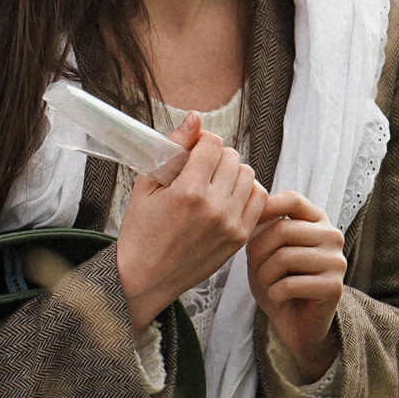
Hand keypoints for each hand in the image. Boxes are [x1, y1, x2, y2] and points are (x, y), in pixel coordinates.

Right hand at [116, 116, 266, 330]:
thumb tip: (195, 118)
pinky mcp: (239, 238)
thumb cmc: (139, 232)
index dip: (202, 141)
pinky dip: (246, 192)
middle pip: (233, 157)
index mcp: (187, 192)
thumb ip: (173, 149)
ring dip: (233, 172)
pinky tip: (228, 197)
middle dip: (216, 156)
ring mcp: (230, 225)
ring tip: (214, 182)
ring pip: (249, 175)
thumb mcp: (146, 186)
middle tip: (200, 168)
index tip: (192, 151)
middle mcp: (214, 208)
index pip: (213, 144)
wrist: (144, 279)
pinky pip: (259, 200)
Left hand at [247, 190, 345, 379]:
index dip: (266, 207)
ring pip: (284, 257)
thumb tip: (254, 202)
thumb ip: (263, 227)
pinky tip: (279, 298)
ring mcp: (337, 261)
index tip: (247, 224)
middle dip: (258, 252)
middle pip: (283, 230)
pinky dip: (275, 294)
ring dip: (265, 275)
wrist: (298, 323)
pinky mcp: (334, 287)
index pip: (292, 200)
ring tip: (268, 284)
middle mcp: (332, 236)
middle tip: (256, 269)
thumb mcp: (266, 250)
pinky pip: (290, 284)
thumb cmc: (280, 282)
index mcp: (318, 221)